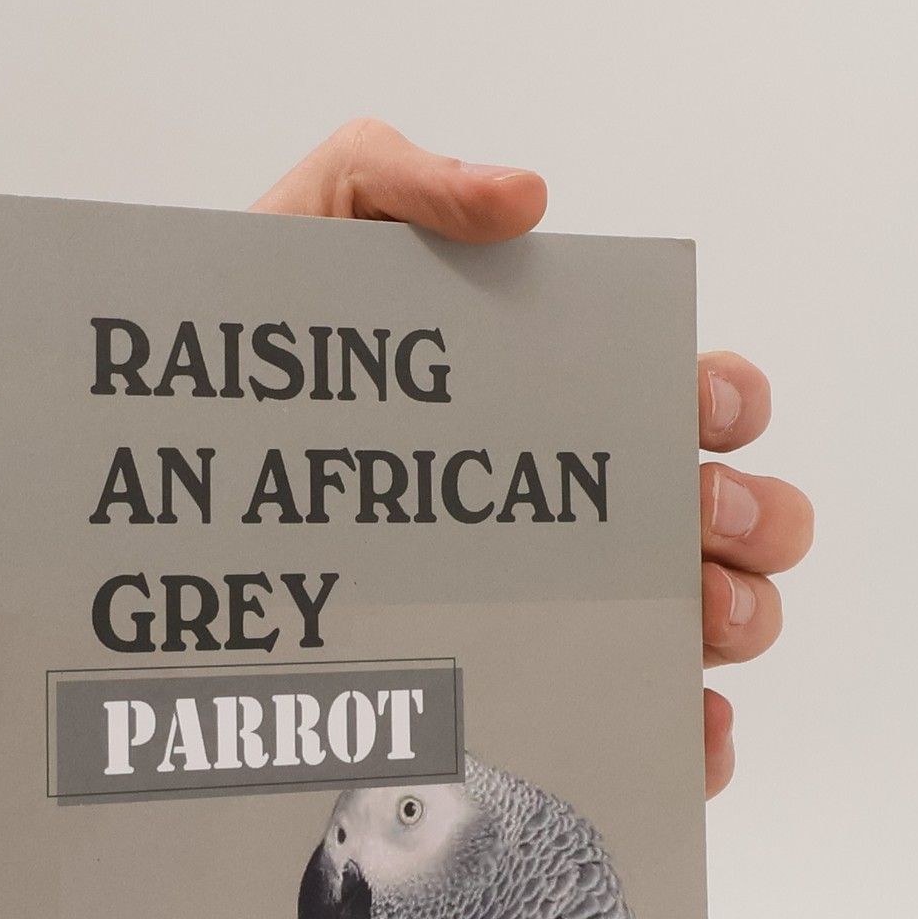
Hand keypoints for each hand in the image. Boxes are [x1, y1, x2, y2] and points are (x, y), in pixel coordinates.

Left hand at [254, 119, 813, 795]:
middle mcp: (575, 508)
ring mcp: (556, 605)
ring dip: (733, 619)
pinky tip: (685, 735)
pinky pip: (633, 724)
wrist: (166, 493)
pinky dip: (686, 736)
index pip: (687, 398)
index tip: (698, 408)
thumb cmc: (245, 372)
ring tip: (697, 620)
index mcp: (555, 401)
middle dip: (751, 517)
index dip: (724, 400)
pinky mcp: (520, 691)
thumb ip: (407, 181)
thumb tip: (525, 197)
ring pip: (702, 623)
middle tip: (700, 525)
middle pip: (723, 519)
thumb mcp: (310, 236)